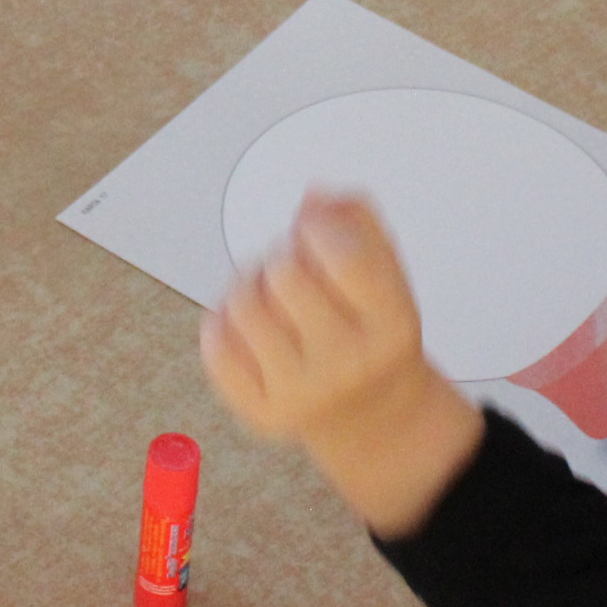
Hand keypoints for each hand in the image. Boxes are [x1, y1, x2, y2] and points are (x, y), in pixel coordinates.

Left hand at [201, 194, 485, 537]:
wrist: (371, 412)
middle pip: (286, 274)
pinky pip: (216, 347)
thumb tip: (315, 194)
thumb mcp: (387, 271)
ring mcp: (302, 393)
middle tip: (291, 264)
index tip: (312, 228)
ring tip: (267, 291)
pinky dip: (222, 322)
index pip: (344, 258)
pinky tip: (246, 324)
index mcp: (391, 324)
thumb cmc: (372, 332)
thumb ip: (357, 221)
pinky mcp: (262, 413)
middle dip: (281, 254)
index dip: (317, 227)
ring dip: (248, 283)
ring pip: (243, 304)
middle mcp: (349, 364)